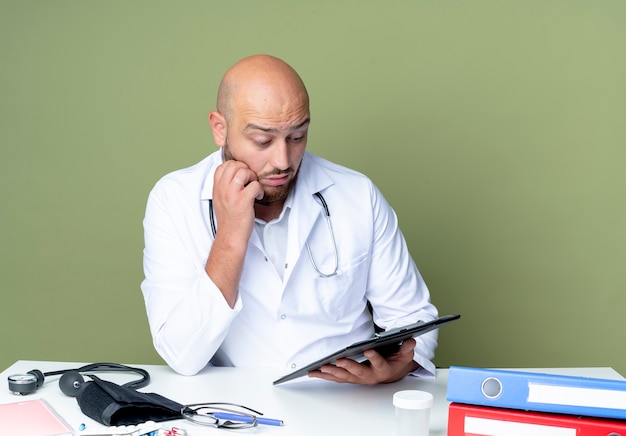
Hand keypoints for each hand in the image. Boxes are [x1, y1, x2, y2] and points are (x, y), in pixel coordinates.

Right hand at [205, 160, 263, 306]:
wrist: (230, 237)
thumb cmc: (229, 219)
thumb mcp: (220, 199)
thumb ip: (224, 186)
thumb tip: (235, 173)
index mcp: (216, 188)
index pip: (224, 165)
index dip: (236, 166)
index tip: (242, 176)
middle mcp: (222, 189)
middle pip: (234, 165)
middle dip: (246, 170)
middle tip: (250, 181)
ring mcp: (232, 195)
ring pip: (244, 171)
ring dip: (252, 177)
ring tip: (253, 187)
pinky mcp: (243, 201)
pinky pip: (255, 185)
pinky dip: (259, 190)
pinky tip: (258, 197)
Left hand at [307, 338, 419, 384]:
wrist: (391, 373)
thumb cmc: (395, 361)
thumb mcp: (405, 354)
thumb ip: (407, 348)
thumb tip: (410, 340)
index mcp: (383, 369)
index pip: (379, 363)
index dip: (374, 357)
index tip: (368, 349)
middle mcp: (369, 376)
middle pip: (358, 372)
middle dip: (348, 367)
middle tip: (338, 361)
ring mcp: (358, 378)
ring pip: (344, 376)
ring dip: (331, 372)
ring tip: (320, 368)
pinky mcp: (349, 378)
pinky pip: (336, 377)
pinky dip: (325, 375)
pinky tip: (313, 372)